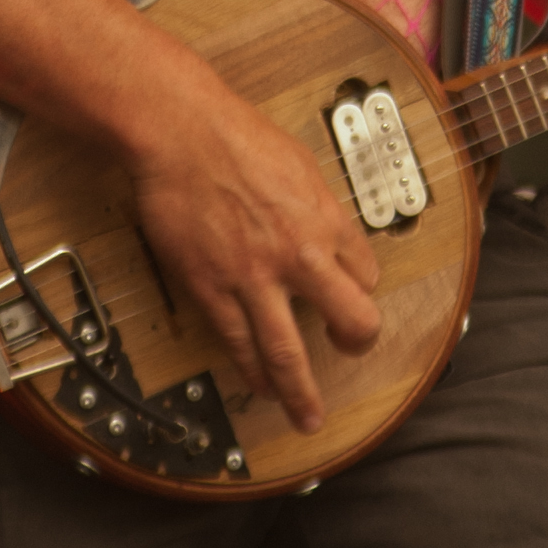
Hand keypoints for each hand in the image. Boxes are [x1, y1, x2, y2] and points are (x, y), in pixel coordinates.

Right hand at [123, 74, 381, 432]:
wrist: (181, 132)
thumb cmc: (235, 136)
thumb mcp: (300, 164)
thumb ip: (317, 205)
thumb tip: (326, 229)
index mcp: (327, 220)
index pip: (366, 274)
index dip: (359, 289)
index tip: (349, 295)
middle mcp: (300, 254)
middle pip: (351, 321)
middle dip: (355, 346)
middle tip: (350, 354)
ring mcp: (255, 277)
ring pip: (289, 353)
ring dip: (301, 391)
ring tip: (306, 415)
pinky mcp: (212, 288)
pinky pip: (239, 343)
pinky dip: (252, 371)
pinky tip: (260, 385)